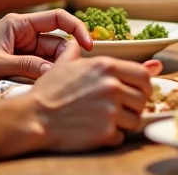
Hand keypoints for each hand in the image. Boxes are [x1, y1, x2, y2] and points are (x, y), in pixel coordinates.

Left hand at [0, 9, 92, 93]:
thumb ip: (27, 66)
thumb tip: (54, 71)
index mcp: (20, 24)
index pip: (58, 19)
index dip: (77, 29)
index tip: (88, 45)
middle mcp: (24, 34)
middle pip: (57, 42)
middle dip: (65, 58)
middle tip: (69, 75)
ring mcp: (23, 49)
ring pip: (50, 58)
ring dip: (52, 70)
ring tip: (52, 85)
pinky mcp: (19, 63)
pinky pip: (39, 68)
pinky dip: (43, 77)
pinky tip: (42, 88)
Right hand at [17, 49, 162, 151]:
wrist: (33, 117)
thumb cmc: (49, 91)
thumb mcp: (66, 63)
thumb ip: (81, 51)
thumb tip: (85, 40)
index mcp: (106, 66)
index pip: (144, 76)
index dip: (143, 86)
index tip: (135, 92)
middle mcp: (111, 86)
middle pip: (143, 98)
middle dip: (134, 105)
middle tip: (119, 108)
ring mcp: (109, 110)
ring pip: (135, 119)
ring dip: (124, 122)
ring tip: (105, 120)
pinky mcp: (105, 133)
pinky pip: (121, 136)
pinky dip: (111, 137)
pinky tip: (96, 131)